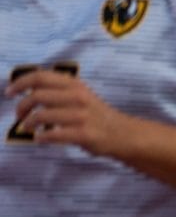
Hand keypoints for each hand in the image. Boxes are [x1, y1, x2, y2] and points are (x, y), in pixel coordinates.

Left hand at [5, 68, 129, 154]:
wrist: (122, 133)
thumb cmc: (95, 115)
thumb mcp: (80, 94)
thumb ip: (57, 90)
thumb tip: (26, 90)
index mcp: (74, 85)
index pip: (40, 77)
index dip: (20, 83)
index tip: (9, 92)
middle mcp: (78, 97)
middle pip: (36, 96)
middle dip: (21, 107)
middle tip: (19, 115)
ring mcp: (81, 116)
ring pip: (41, 116)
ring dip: (28, 124)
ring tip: (28, 128)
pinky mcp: (83, 134)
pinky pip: (52, 135)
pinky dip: (41, 138)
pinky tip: (40, 139)